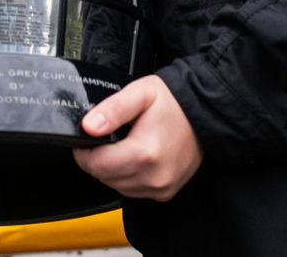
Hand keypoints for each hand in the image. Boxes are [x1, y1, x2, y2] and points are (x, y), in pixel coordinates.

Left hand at [71, 74, 201, 200]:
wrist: (203, 112)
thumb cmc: (172, 102)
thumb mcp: (140, 94)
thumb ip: (112, 109)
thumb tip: (89, 127)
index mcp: (144, 152)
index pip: (96, 165)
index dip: (83, 151)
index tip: (86, 138)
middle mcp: (154, 176)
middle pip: (104, 177)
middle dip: (96, 159)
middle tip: (102, 138)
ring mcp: (161, 187)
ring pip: (116, 186)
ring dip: (111, 170)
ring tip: (120, 146)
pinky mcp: (165, 192)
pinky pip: (133, 190)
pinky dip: (127, 177)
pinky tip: (133, 158)